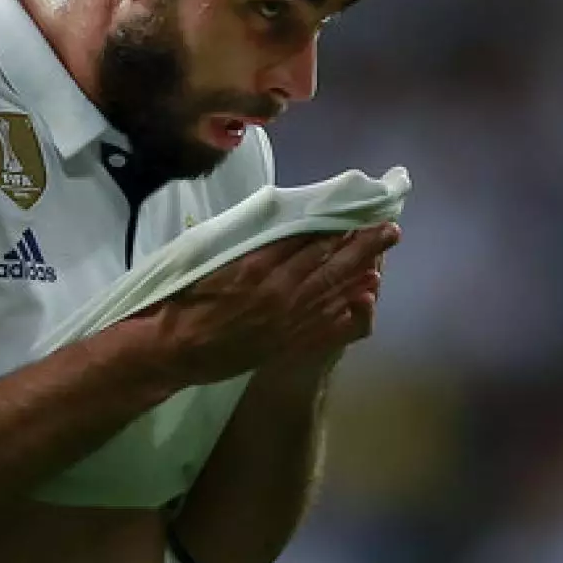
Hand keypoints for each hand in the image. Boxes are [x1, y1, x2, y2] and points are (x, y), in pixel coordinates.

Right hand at [136, 222, 399, 386]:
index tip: (357, 211)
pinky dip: (346, 312)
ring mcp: (285, 322)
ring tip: (382, 260)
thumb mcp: (210, 260)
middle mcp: (278, 292)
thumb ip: (247, 245)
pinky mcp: (285, 344)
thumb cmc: (182, 299)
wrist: (172, 351)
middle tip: (390, 230)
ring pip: (332, 293)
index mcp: (257, 266)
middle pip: (329, 263)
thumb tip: (279, 226)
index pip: (307, 240)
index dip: (336, 226)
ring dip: (360, 275)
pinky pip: (325, 326)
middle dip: (363, 246)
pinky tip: (363, 301)